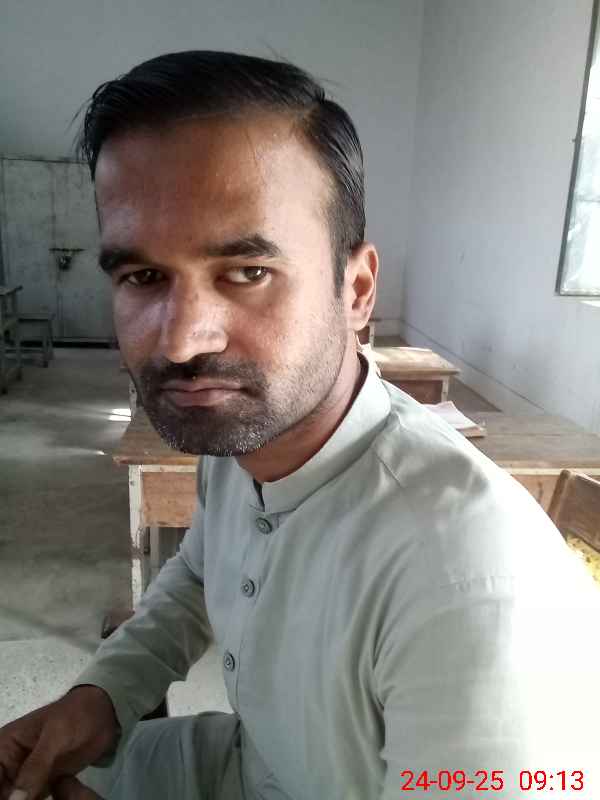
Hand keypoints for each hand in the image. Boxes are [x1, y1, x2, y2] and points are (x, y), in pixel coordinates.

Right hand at [0, 686, 118, 799]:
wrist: (102, 714)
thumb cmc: (76, 715)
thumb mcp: (55, 736)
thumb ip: (35, 767)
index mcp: (3, 747)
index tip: (9, 799)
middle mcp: (8, 765)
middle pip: (2, 793)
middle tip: (34, 799)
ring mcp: (24, 778)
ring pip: (15, 799)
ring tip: (41, 799)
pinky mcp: (40, 787)